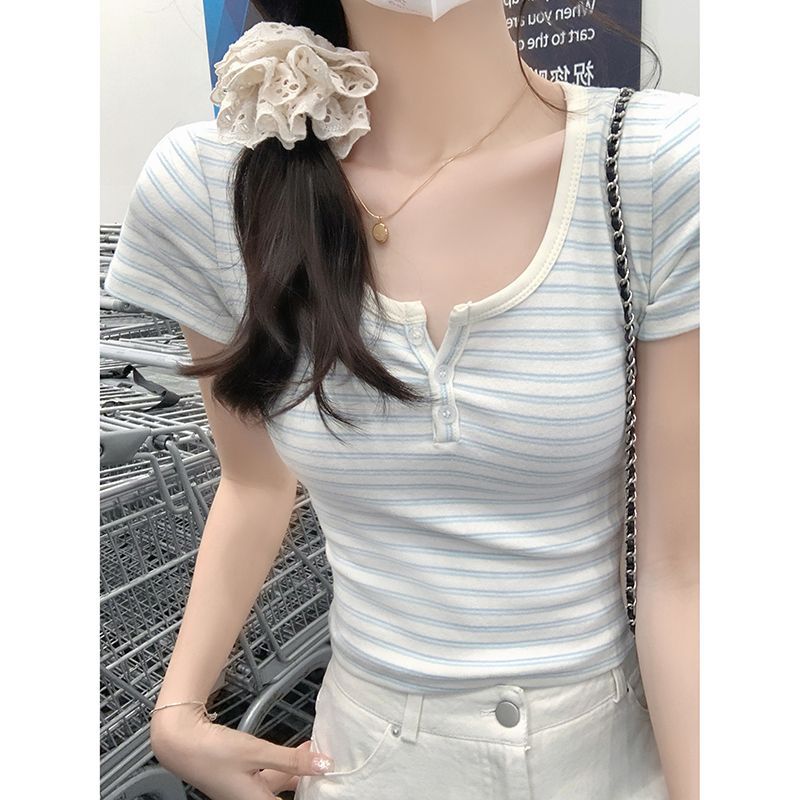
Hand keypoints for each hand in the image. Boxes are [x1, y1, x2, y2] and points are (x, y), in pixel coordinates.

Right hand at [149, 704, 334, 799]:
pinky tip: (293, 749)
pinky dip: (282, 763)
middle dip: (307, 779)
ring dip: (295, 769)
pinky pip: (267, 775)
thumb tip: (323, 764)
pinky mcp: (238, 778)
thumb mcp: (257, 752)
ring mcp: (242, 791)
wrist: (180, 741)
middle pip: (285, 793)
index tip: (327, 783)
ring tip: (313, 750)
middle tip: (324, 762)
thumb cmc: (214, 751)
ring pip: (277, 783)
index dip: (309, 792)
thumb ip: (291, 760)